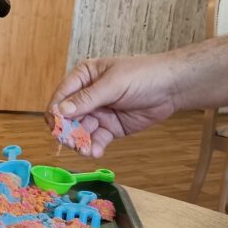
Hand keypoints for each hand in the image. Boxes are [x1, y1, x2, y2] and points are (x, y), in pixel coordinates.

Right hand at [46, 55, 177, 157]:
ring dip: (80, 143)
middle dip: (68, 132)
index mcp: (83, 78)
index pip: (61, 96)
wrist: (171, 88)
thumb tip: (61, 111)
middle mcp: (86, 96)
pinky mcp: (109, 128)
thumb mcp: (113, 84)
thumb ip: (88, 98)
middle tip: (72, 143)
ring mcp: (98, 113)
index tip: (57, 127)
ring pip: (80, 132)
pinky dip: (93, 147)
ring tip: (85, 151)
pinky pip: (95, 140)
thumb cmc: (143, 75)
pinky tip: (96, 152)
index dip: (56, 112)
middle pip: (67, 118)